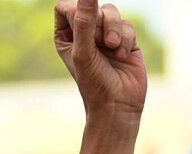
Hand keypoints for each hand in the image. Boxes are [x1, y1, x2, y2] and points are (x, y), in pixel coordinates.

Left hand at [53, 1, 146, 117]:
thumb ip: (84, 21)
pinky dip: (126, 39)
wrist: (118, 106)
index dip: (76, 12)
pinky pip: (127, 25)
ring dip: (114, 29)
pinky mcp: (125, 40)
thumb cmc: (94, 83)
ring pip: (111, 11)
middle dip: (99, 23)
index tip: (84, 28)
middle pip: (91, 5)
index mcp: (65, 37)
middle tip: (101, 44)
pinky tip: (123, 57)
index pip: (64, 6)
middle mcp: (84, 34)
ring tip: (113, 49)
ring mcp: (105, 36)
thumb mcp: (84, 52)